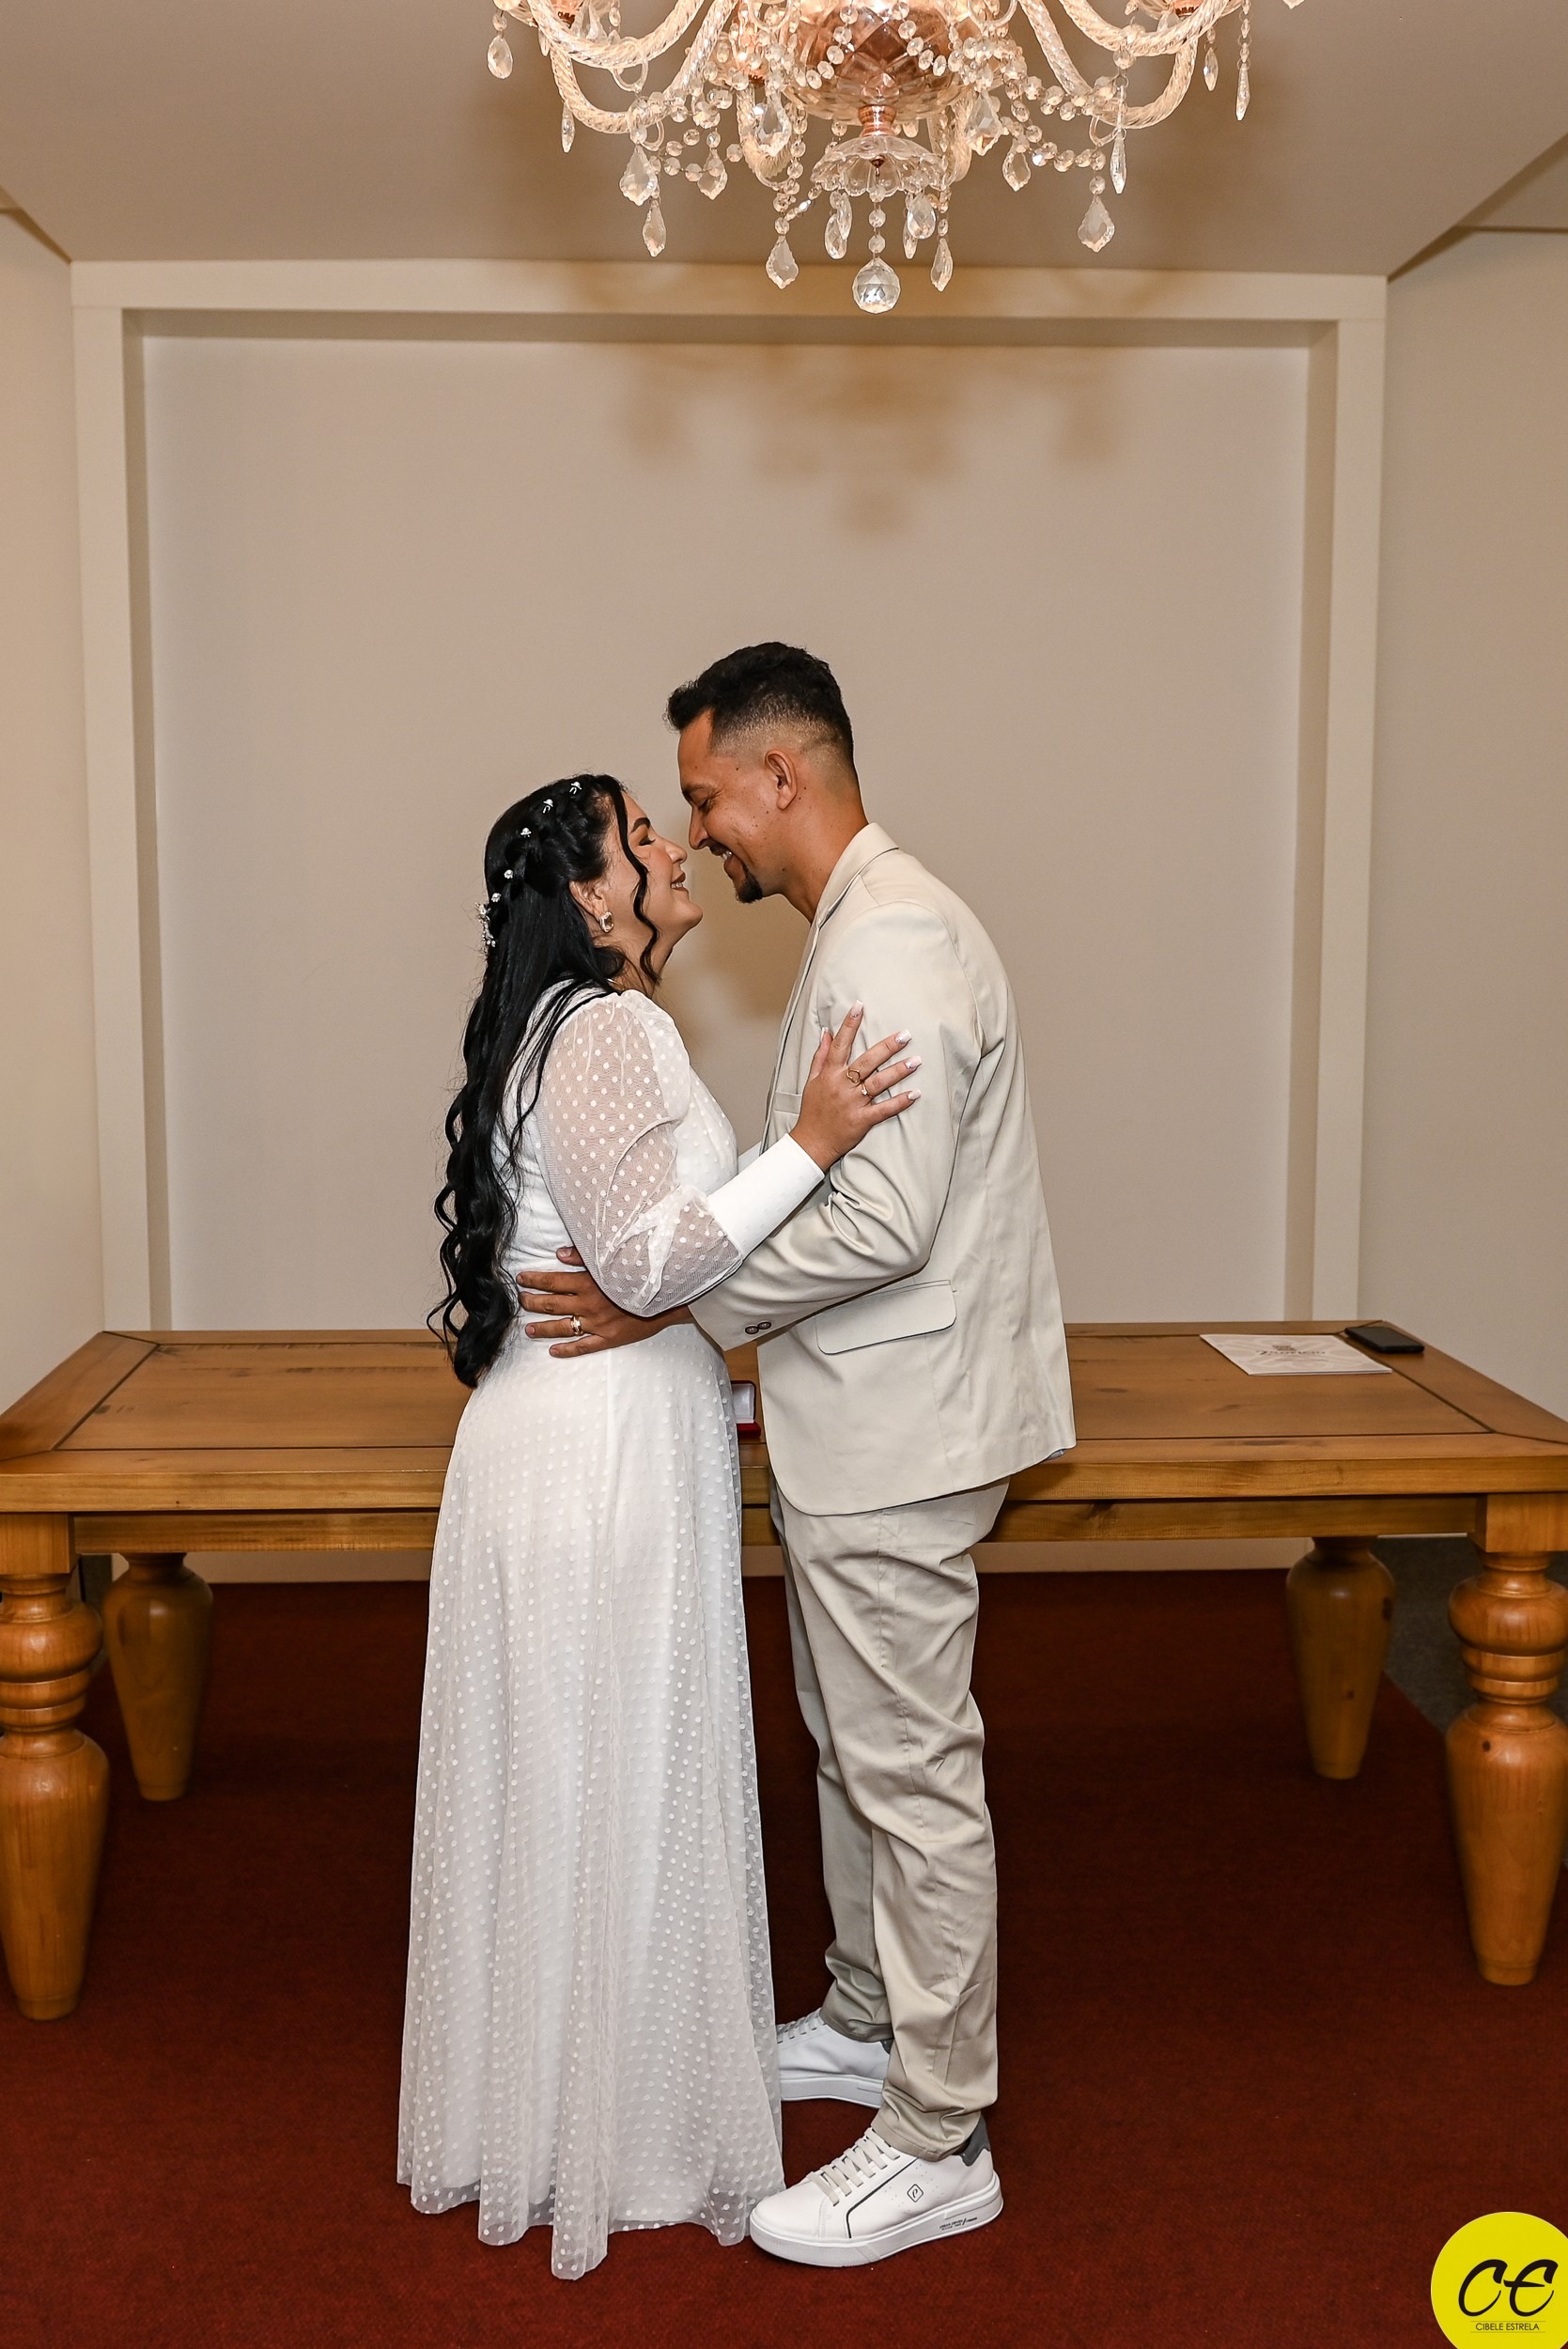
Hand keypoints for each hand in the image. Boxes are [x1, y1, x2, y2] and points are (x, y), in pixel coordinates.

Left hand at [519, 1250, 690, 1356]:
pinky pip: (583, 1346)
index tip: (521, 1279)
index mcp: (589, 1283)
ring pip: (562, 1328)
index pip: (553, 1281)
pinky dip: (567, 1350)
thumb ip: (584, 1256)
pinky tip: (553, 1351)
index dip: (534, 1280)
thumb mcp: (613, 1260)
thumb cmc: (640, 1275)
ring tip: (528, 1329)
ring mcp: (597, 1324)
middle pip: (552, 1304)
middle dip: (532, 1303)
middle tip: (521, 1302)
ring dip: (542, 1328)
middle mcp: (589, 1305)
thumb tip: (559, 1253)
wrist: (668, 1297)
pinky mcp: (608, 1338)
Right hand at [790, 1006, 920, 1172]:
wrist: (811, 1142)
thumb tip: (826, 1033)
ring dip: (898, 1071)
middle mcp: (842, 1086)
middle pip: (867, 1062)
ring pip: (878, 1083)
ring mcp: (853, 1103)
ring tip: (916, 1061)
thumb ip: (821, 1056)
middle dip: (887, 1047)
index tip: (859, 1006)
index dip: (849, 1025)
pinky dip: (899, 1103)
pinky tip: (915, 1094)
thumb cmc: (813, 1110)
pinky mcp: (861, 1120)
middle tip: (906, 1035)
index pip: (840, 1045)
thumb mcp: (812, 1080)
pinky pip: (883, 1110)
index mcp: (830, 1074)